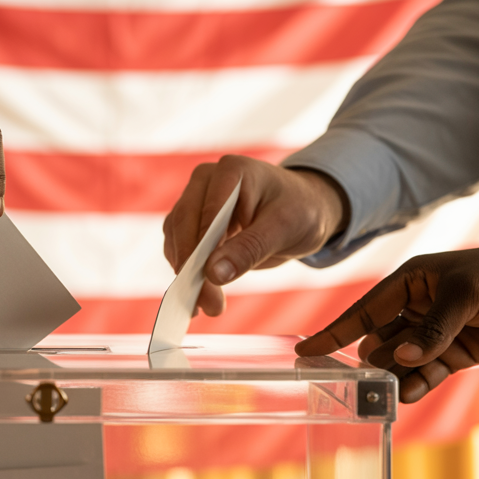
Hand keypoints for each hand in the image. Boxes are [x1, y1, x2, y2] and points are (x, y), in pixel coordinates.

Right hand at [162, 156, 348, 315]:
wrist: (302, 211)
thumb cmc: (299, 211)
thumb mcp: (284, 229)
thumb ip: (250, 249)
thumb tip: (213, 274)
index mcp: (231, 171)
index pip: (206, 211)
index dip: (201, 246)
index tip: (205, 281)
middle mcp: (206, 181)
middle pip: (184, 224)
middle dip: (192, 267)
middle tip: (208, 305)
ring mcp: (196, 200)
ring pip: (176, 238)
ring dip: (186, 274)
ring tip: (207, 306)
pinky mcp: (193, 222)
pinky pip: (179, 247)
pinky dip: (186, 272)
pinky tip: (199, 296)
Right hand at [295, 219, 478, 401]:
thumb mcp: (468, 294)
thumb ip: (434, 328)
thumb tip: (401, 359)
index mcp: (409, 283)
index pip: (362, 312)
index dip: (333, 332)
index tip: (305, 352)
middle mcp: (415, 308)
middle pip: (377, 341)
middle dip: (368, 363)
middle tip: (360, 387)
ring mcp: (434, 333)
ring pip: (400, 362)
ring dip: (391, 379)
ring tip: (382, 397)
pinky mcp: (455, 353)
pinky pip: (426, 374)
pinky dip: (415, 386)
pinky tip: (406, 396)